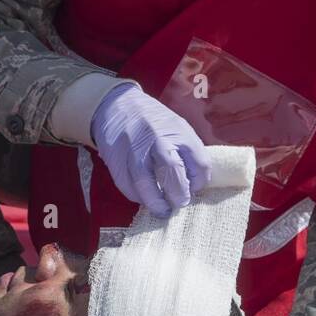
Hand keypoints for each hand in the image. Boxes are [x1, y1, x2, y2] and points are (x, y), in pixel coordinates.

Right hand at [90, 83, 211, 217]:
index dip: (200, 181)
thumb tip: (195, 184)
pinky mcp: (116, 159)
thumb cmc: (153, 122)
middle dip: (178, 194)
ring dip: (156, 202)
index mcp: (178, 131)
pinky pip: (127, 185)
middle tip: (179, 203)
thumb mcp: (177, 127)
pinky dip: (137, 196)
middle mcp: (157, 138)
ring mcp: (133, 149)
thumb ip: (188, 152)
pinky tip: (144, 197)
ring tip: (162, 210)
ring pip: (145, 182)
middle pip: (172, 171)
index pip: (199, 162)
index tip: (194, 188)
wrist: (116, 106)